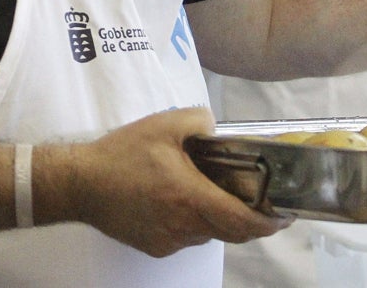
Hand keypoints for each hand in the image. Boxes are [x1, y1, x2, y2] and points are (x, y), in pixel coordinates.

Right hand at [41, 107, 290, 257]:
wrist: (81, 184)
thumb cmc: (121, 154)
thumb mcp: (164, 124)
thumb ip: (200, 121)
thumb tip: (216, 129)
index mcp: (191, 197)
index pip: (243, 221)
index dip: (269, 222)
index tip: (285, 215)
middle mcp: (184, 225)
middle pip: (231, 232)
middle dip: (250, 220)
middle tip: (260, 201)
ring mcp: (169, 240)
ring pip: (208, 233)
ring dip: (218, 217)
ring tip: (212, 190)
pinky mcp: (155, 246)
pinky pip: (187, 236)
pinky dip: (194, 221)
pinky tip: (180, 199)